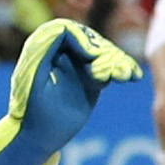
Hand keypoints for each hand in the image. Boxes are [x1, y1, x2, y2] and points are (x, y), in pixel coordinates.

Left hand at [0, 18, 143, 164]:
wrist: (39, 136)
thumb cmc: (31, 110)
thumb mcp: (33, 78)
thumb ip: (44, 49)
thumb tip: (64, 28)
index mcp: (42, 49)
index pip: (65, 30)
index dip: (81, 39)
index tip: (93, 57)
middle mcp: (61, 52)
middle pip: (89, 40)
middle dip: (104, 52)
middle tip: (116, 72)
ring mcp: (77, 65)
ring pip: (102, 53)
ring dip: (118, 61)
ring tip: (128, 75)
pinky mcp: (90, 78)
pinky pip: (109, 68)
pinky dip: (122, 70)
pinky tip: (133, 76)